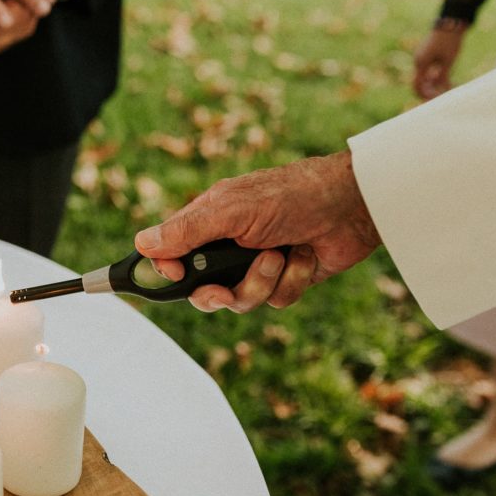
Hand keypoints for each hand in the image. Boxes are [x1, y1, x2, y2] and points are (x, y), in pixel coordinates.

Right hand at [134, 151, 381, 312]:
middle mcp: (229, 247)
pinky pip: (275, 300)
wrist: (354, 205)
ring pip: (240, 301)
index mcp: (209, 224)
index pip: (172, 257)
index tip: (178, 276)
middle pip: (203, 290)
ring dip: (263, 281)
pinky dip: (291, 280)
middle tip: (225, 289)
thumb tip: (142, 244)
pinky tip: (304, 257)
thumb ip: (188, 231)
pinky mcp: (285, 280)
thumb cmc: (291, 195)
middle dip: (218, 292)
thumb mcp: (233, 210)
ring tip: (282, 254)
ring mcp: (257, 266)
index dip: (170, 273)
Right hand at [413, 25, 465, 99]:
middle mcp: (417, 61)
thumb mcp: (449, 61)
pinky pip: (426, 70)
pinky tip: (444, 78)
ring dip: (432, 84)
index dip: (425, 95)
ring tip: (448, 85)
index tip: (437, 99)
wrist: (450, 22)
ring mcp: (420, 57)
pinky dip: (433, 76)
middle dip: (428, 91)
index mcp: (421, 63)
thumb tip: (442, 91)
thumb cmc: (450, 41)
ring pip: (422, 77)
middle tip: (442, 95)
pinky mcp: (425, 54)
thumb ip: (443, 77)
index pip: (417, 85)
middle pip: (418, 82)